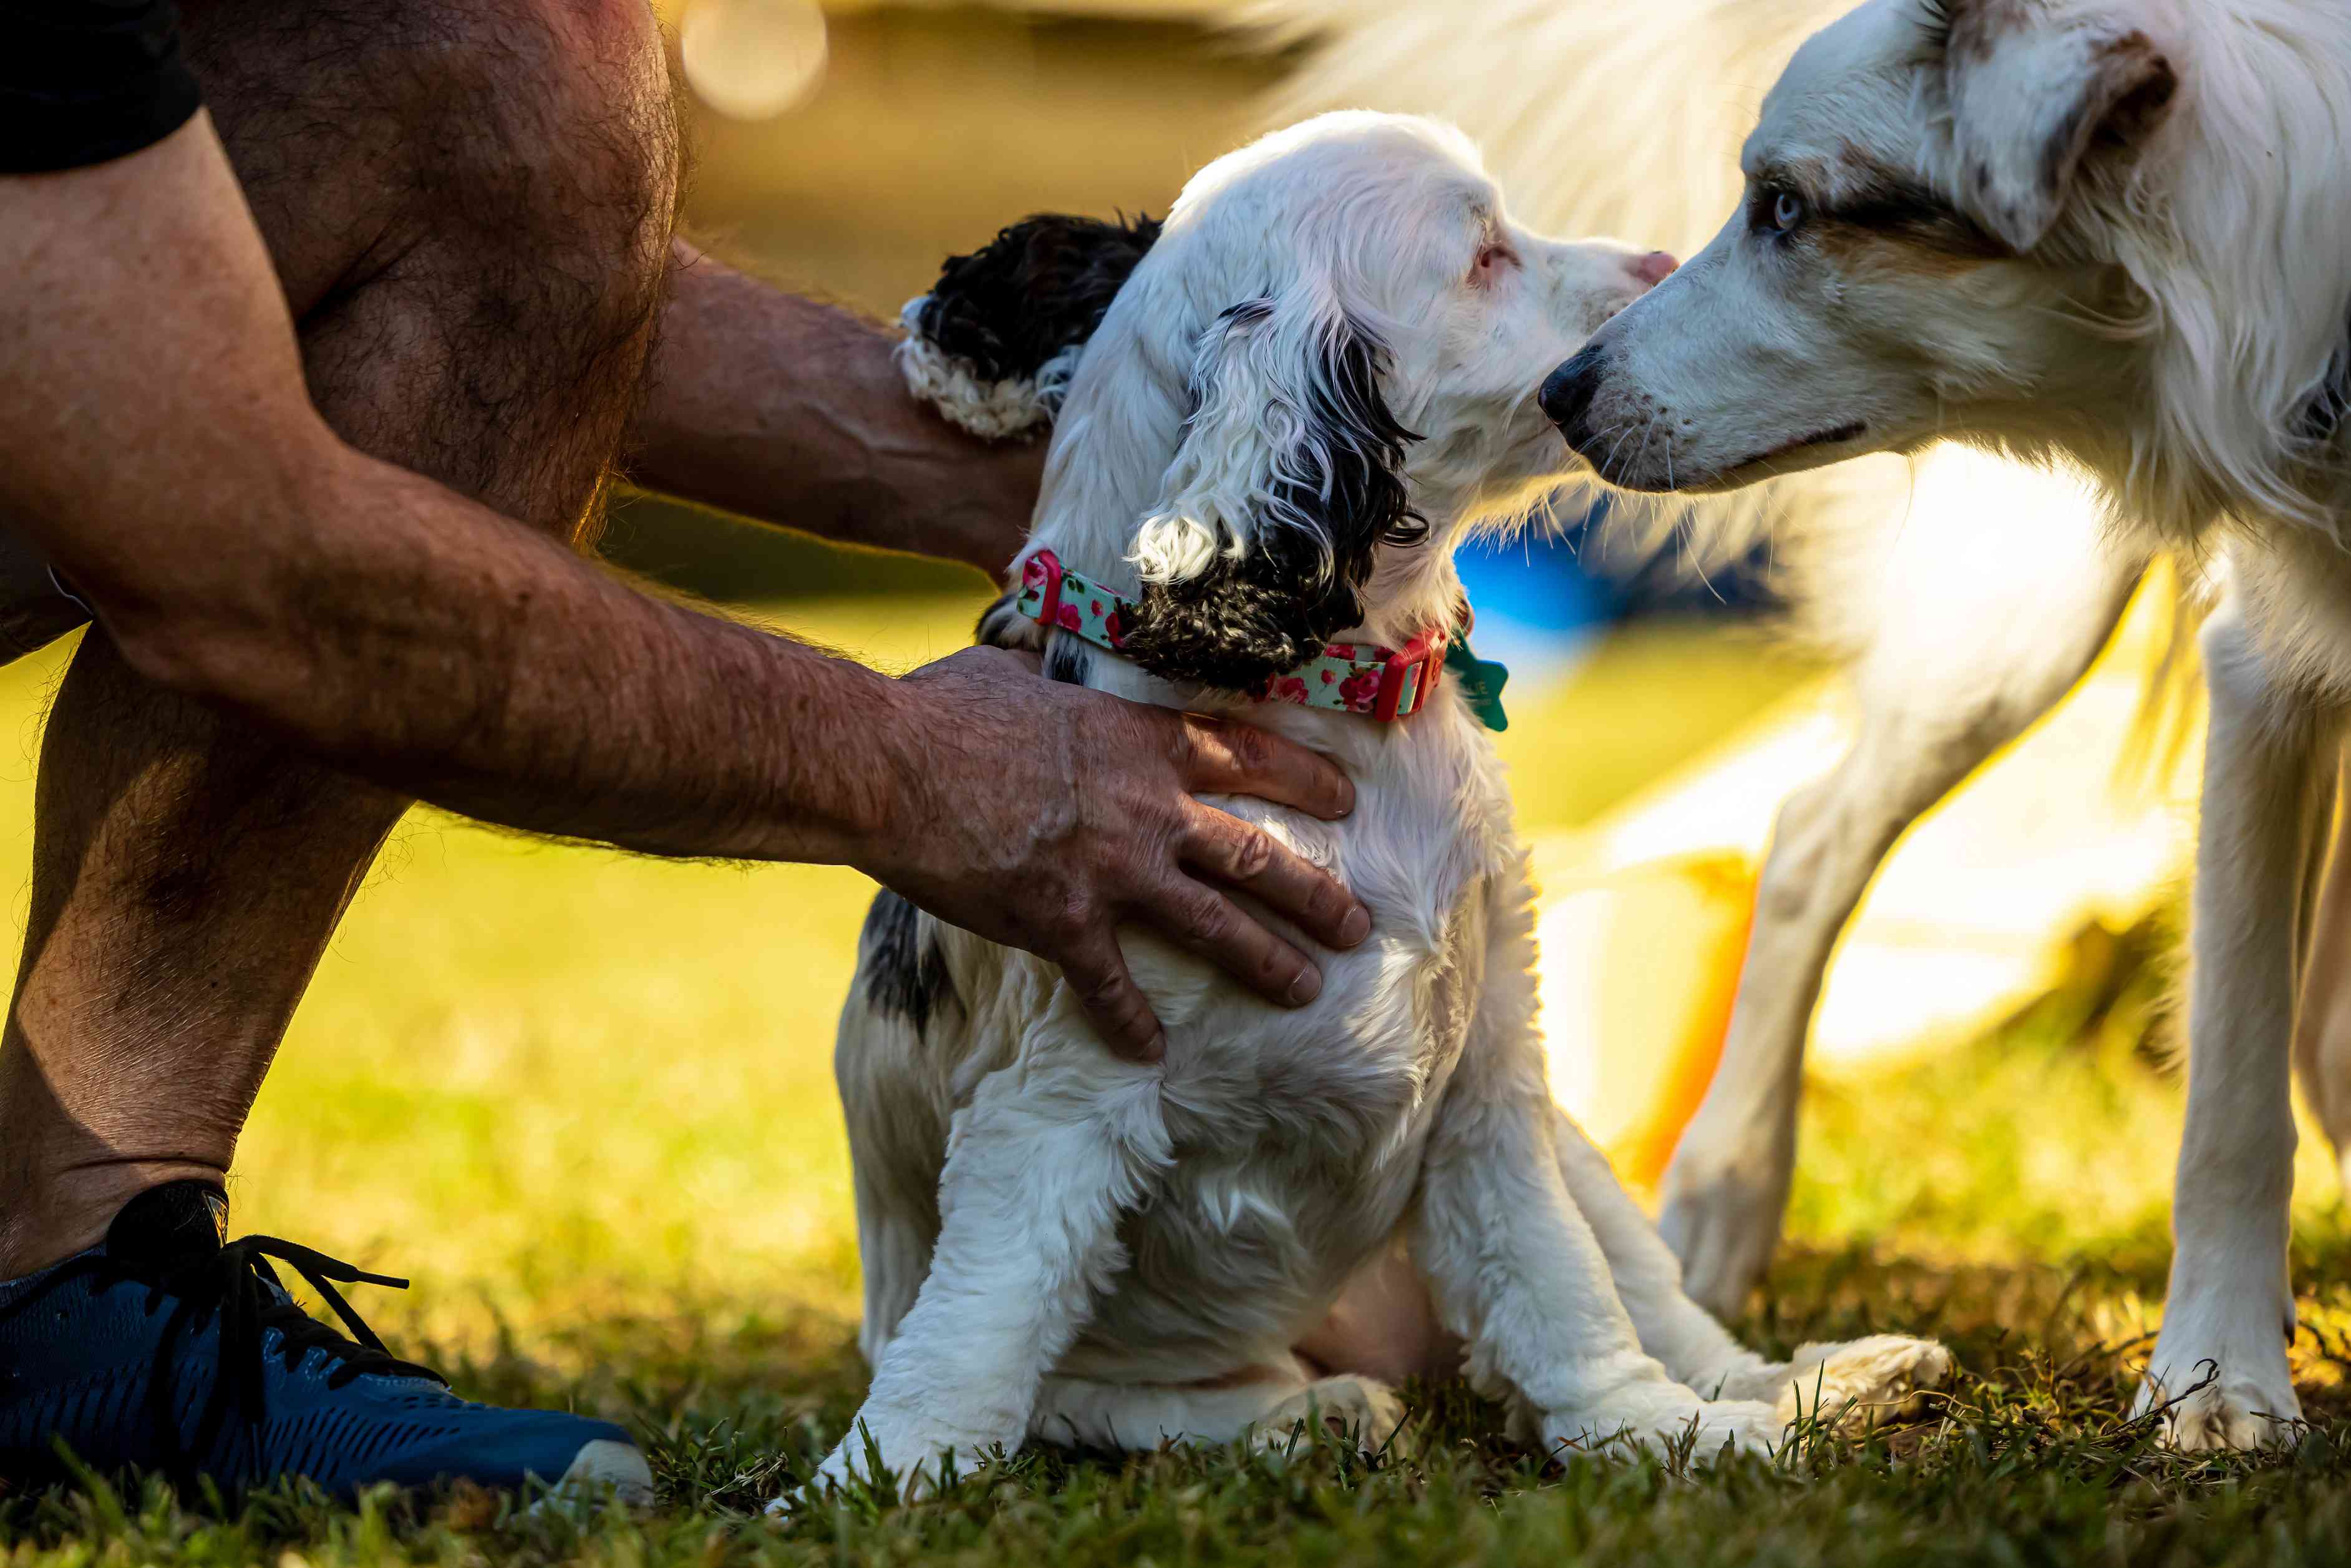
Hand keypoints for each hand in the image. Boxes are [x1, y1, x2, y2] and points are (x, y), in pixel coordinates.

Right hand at [859, 646, 1371, 1060]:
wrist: (890, 768)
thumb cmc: (942, 711)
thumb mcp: (1011, 674)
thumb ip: (1047, 679)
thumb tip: (1037, 661)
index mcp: (1138, 742)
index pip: (1245, 757)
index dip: (1303, 780)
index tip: (1344, 799)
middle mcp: (1145, 811)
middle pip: (1254, 856)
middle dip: (1315, 893)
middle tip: (1358, 923)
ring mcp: (1110, 872)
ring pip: (1213, 925)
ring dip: (1266, 962)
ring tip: (1307, 990)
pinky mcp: (1062, 924)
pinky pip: (1110, 986)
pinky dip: (1131, 1023)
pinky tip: (1152, 1053)